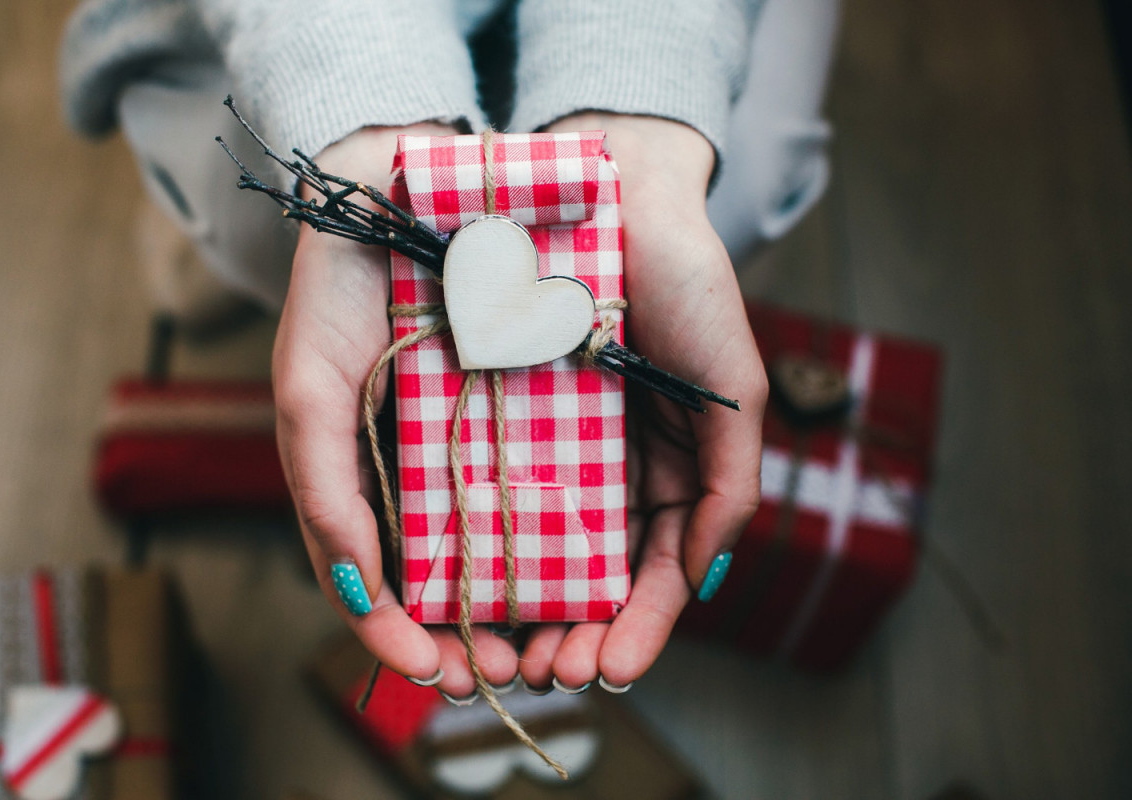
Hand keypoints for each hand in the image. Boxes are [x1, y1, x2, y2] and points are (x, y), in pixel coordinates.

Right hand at [273, 123, 522, 694]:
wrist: (408, 190)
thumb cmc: (339, 292)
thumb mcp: (310, 389)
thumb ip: (321, 488)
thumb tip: (357, 592)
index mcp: (368, 481)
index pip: (381, 583)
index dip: (401, 635)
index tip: (434, 669)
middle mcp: (427, 475)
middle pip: (455, 582)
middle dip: (485, 638)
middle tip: (515, 673)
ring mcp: (482, 447)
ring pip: (512, 549)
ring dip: (540, 610)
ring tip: (565, 649)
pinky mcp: (540, 414)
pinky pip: (559, 491)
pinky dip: (575, 543)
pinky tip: (597, 576)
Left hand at [513, 114, 766, 689]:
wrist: (620, 191)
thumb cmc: (691, 287)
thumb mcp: (734, 395)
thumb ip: (727, 490)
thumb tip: (703, 583)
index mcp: (670, 475)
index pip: (658, 575)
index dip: (638, 628)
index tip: (609, 669)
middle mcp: (610, 472)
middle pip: (591, 577)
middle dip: (570, 633)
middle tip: (543, 672)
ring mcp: (556, 446)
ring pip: (536, 548)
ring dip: (520, 607)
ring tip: (500, 650)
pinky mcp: (502, 414)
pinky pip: (488, 488)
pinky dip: (481, 541)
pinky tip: (464, 580)